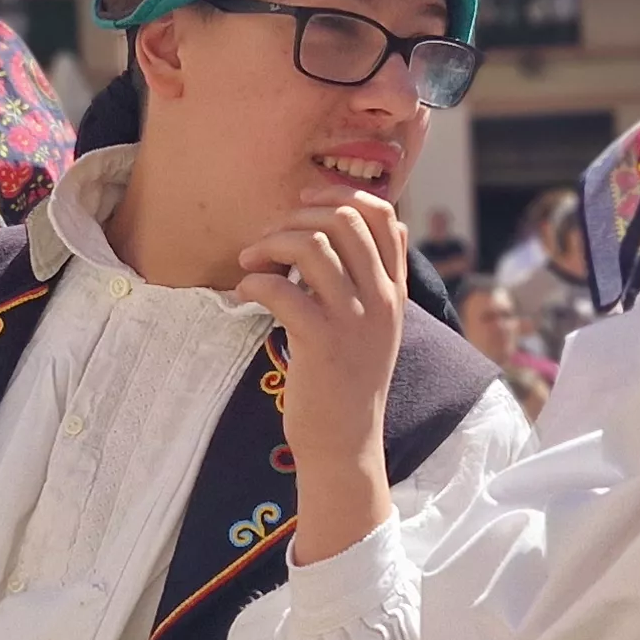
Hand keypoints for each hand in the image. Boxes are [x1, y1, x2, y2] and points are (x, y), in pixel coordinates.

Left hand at [236, 190, 407, 563]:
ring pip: (312, 245)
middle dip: (296, 218)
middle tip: (268, 241)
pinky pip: (281, 287)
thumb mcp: (376, 325)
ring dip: (269, 244)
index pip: (381, 215)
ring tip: (250, 264)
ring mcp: (354, 320)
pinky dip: (254, 282)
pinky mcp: (320, 341)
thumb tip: (356, 226)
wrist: (345, 443)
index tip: (303, 205)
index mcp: (393, 291)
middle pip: (344, 219)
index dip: (338, 196)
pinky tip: (245, 295)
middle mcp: (380, 299)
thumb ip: (372, 278)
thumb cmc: (346, 381)